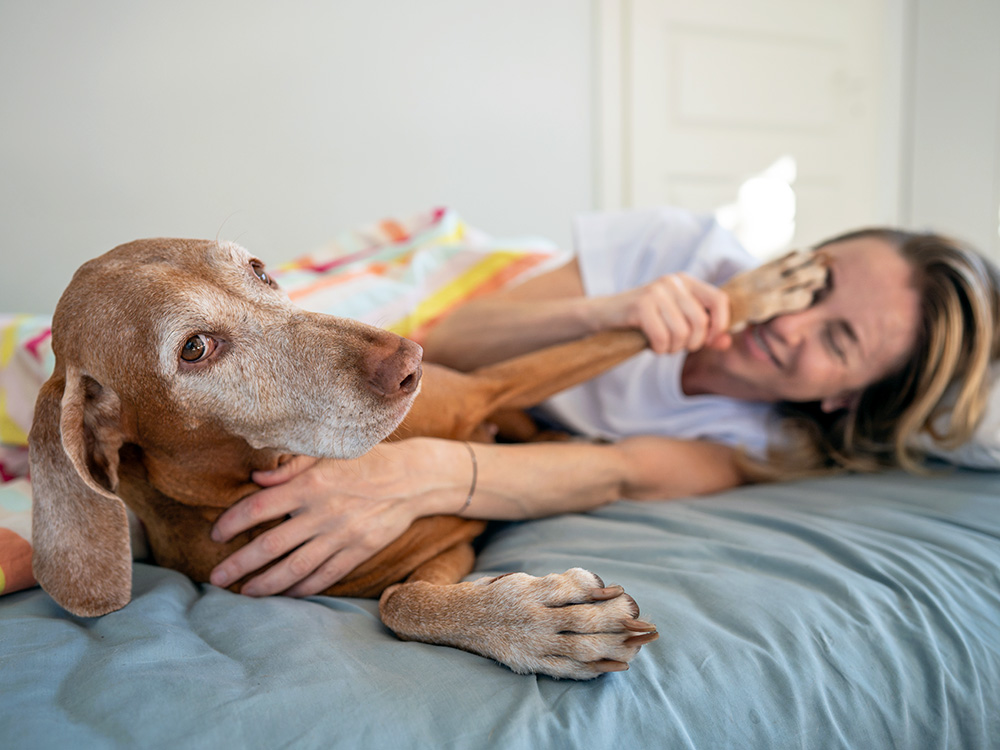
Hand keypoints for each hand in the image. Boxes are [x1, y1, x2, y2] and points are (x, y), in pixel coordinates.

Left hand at [209, 441, 449, 596]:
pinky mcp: (358, 551)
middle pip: (271, 545)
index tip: (216, 534)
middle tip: (216, 578)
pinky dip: (302, 589)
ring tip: (244, 593)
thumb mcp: (328, 454)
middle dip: (239, 565)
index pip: (260, 507)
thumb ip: (290, 467)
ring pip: (294, 568)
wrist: (412, 478)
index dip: (232, 522)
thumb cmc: (365, 460)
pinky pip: (324, 577)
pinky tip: (285, 594)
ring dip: (265, 584)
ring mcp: (341, 536)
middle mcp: (323, 512)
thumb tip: (256, 479)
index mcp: (311, 483)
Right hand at [591, 273, 731, 354]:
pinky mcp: (640, 305)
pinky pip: (662, 337)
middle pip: (701, 322)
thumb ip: (705, 332)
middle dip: (691, 343)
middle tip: (677, 346)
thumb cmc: (644, 321)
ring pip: (682, 332)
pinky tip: (652, 345)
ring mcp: (656, 291)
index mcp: (686, 281)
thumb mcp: (677, 323)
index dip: (720, 324)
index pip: (720, 300)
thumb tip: (727, 342)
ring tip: (663, 346)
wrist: (604, 315)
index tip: (708, 340)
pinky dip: (659, 349)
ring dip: (673, 348)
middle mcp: (673, 282)